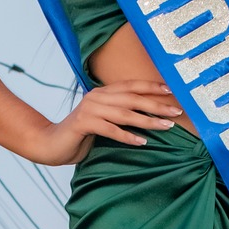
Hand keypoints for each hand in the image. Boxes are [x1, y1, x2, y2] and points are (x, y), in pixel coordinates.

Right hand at [25, 80, 183, 164]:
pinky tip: (142, 142)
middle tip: (176, 111)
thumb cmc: (81, 133)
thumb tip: (149, 114)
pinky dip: (128, 136)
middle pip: (132, 99)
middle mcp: (97, 97)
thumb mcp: (103, 118)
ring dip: (147, 120)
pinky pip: (111, 129)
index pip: (131, 85)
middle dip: (156, 105)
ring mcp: (89, 109)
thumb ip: (119, 113)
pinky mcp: (84, 124)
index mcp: (102, 92)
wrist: (52, 143)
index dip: (151, 86)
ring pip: (124, 114)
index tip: (171, 90)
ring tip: (165, 126)